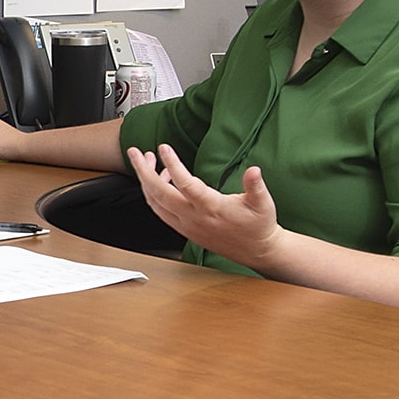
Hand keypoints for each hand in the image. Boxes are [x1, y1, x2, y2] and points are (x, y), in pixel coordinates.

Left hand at [127, 143, 283, 269]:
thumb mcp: (263, 204)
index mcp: (211, 208)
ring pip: (155, 203)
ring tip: (147, 160)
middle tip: (135, 152)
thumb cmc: (258, 226)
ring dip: (146, 181)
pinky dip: (154, 194)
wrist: (256, 250)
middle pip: (159, 194)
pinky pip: (160, 211)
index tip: (164, 147)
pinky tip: (162, 178)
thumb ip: (256, 186)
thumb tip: (254, 171)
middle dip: (143, 171)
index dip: (173, 165)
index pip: (185, 184)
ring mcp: (186, 225)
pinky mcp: (184, 229)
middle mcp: (193, 218)